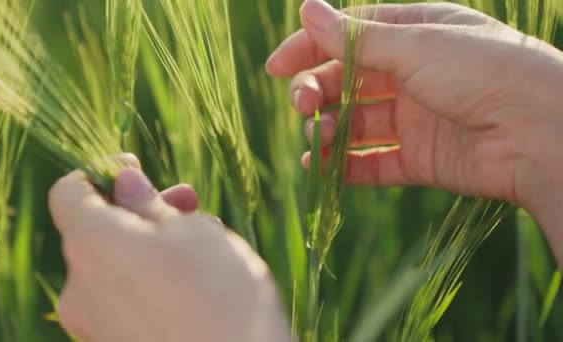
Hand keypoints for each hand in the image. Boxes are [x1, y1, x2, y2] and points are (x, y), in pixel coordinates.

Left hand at [48, 154, 288, 341]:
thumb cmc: (219, 293)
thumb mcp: (191, 232)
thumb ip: (149, 204)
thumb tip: (124, 180)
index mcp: (90, 244)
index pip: (69, 192)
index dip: (100, 171)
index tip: (135, 167)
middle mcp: (78, 287)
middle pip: (96, 231)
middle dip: (139, 209)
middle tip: (188, 201)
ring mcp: (93, 325)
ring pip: (113, 266)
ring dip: (149, 244)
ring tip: (202, 238)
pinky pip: (122, 300)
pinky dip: (148, 279)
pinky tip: (193, 278)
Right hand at [266, 0, 562, 264]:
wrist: (541, 132)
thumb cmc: (482, 71)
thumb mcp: (414, 45)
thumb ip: (355, 38)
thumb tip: (306, 9)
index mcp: (416, 33)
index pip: (350, 37)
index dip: (309, 48)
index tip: (275, 67)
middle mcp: (414, 74)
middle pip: (349, 81)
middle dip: (317, 91)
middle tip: (301, 104)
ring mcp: (417, 118)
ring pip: (358, 124)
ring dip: (329, 130)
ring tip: (316, 137)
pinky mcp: (422, 159)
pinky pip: (375, 162)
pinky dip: (346, 166)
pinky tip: (321, 167)